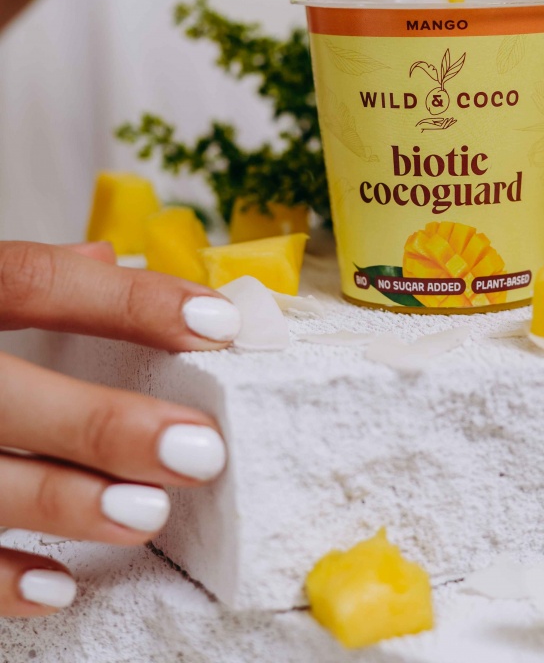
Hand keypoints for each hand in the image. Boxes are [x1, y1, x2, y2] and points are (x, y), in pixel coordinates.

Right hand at [0, 240, 239, 616]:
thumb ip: (15, 279)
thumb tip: (106, 259)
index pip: (34, 283)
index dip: (128, 301)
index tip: (218, 323)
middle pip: (5, 394)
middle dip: (102, 424)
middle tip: (199, 448)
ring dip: (62, 503)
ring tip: (147, 513)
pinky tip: (59, 587)